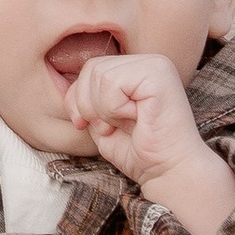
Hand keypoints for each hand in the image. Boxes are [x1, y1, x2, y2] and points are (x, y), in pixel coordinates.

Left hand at [65, 51, 234, 234]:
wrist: (168, 172)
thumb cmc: (138, 151)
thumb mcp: (100, 120)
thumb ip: (85, 98)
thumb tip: (66, 80)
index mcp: (137, 69)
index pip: (90, 68)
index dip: (80, 100)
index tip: (95, 126)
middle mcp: (148, 61)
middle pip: (91, 68)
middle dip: (90, 106)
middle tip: (113, 128)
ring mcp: (155, 65)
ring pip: (100, 75)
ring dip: (104, 110)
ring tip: (127, 123)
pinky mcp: (158, 74)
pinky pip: (112, 83)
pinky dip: (115, 109)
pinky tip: (138, 119)